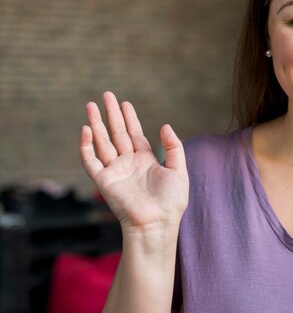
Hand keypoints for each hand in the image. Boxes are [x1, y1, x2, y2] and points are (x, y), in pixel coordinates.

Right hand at [80, 92, 188, 234]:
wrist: (157, 223)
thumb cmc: (171, 202)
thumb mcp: (179, 170)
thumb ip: (174, 147)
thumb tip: (165, 125)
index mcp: (146, 160)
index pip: (134, 134)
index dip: (129, 118)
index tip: (125, 103)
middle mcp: (128, 163)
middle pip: (117, 133)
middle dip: (111, 114)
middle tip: (106, 95)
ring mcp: (115, 171)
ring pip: (102, 142)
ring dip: (96, 124)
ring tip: (90, 105)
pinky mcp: (104, 181)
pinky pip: (91, 161)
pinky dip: (86, 146)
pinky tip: (86, 129)